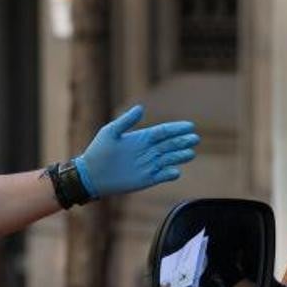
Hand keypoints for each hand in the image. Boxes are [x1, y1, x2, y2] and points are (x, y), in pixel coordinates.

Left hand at [72, 105, 197, 198]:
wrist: (91, 175)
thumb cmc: (98, 151)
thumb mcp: (111, 132)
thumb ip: (126, 121)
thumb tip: (141, 107)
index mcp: (141, 138)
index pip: (164, 132)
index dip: (177, 129)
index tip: (190, 126)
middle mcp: (148, 151)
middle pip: (170, 145)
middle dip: (183, 141)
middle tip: (195, 139)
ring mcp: (148, 165)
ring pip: (169, 159)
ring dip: (180, 156)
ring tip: (191, 153)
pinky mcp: (146, 179)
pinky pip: (162, 176)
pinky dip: (170, 174)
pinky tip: (176, 171)